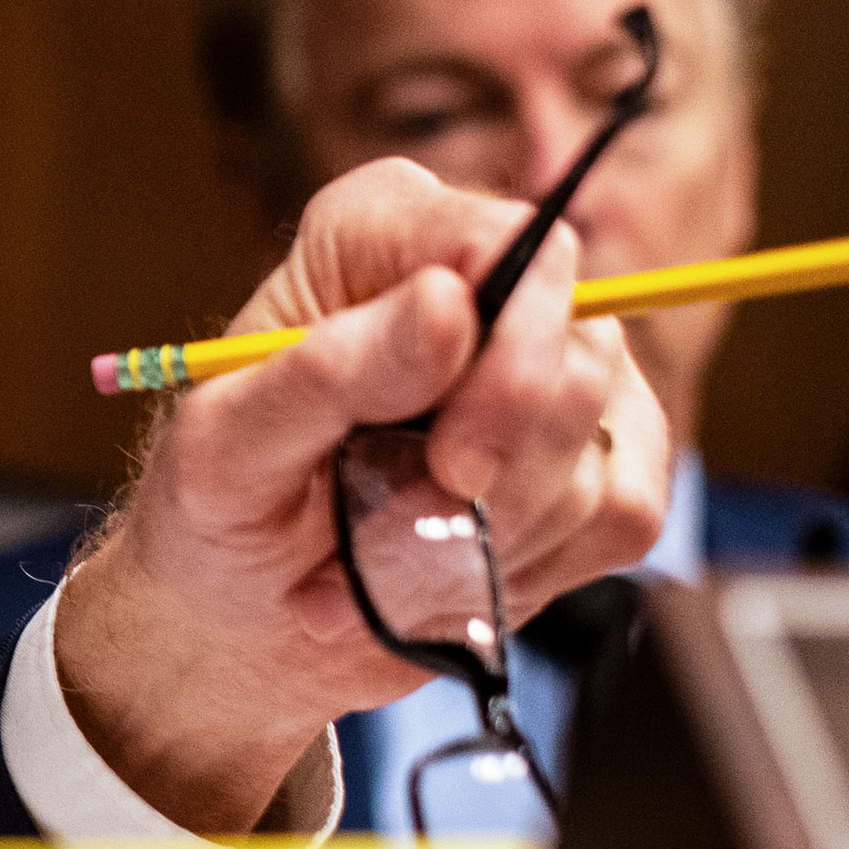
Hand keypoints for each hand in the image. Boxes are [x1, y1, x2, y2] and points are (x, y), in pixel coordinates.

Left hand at [50, 158, 671, 833]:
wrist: (251, 615)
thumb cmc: (222, 510)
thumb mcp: (232, 447)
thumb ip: (330, 371)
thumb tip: (449, 301)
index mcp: (378, 233)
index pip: (516, 244)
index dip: (509, 352)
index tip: (451, 463)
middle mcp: (480, 280)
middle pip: (576, 347)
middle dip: (493, 470)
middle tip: (391, 525)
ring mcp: (548, 365)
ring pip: (595, 442)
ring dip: (488, 534)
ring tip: (386, 555)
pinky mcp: (596, 455)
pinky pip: (626, 513)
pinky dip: (533, 568)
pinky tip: (447, 575)